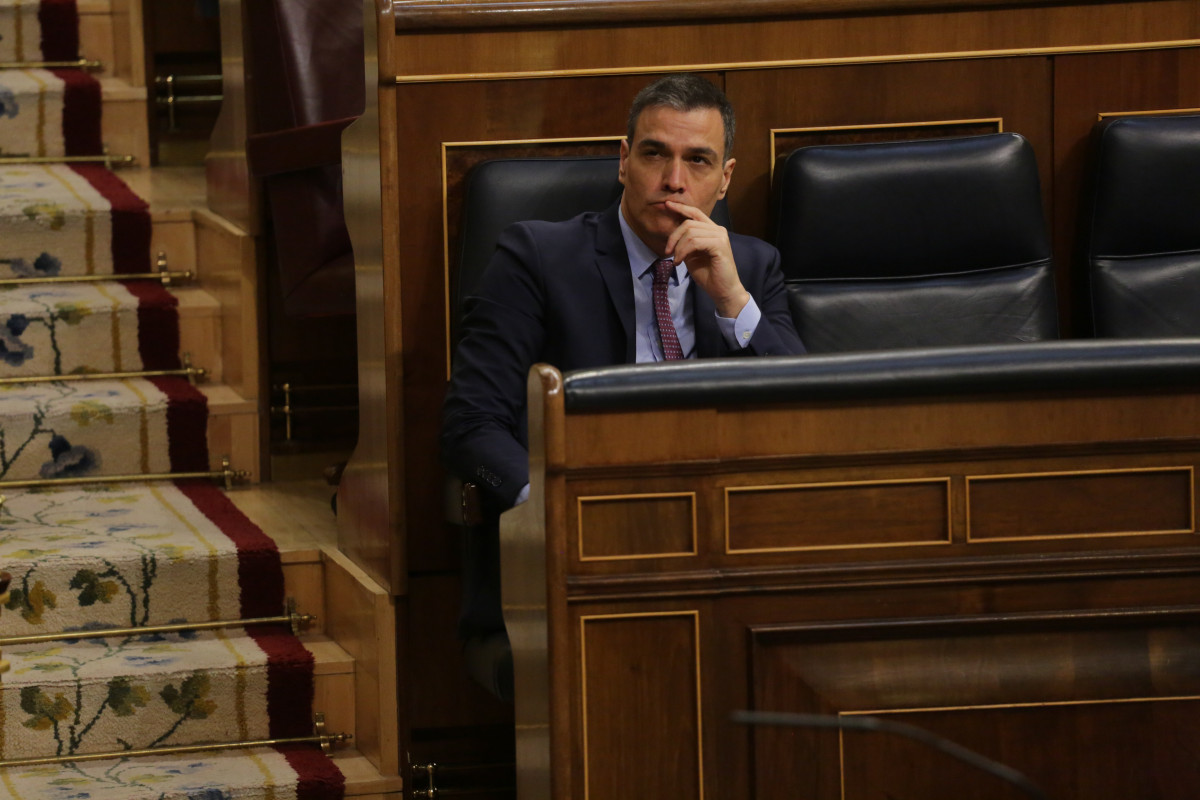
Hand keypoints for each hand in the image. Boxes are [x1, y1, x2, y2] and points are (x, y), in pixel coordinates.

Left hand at [664, 200, 750, 317]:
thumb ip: (685, 242)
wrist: (722, 290)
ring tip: (676, 260)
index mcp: (712, 230)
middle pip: (688, 223)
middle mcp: (718, 230)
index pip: (695, 213)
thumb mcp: (691, 255)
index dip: (681, 208)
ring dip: (678, 247)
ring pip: (690, 232)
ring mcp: (720, 236)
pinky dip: (683, 251)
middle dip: (673, 237)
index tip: (667, 204)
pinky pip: (695, 242)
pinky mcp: (719, 245)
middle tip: (667, 252)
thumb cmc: (708, 274)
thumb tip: (672, 233)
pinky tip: (680, 262)